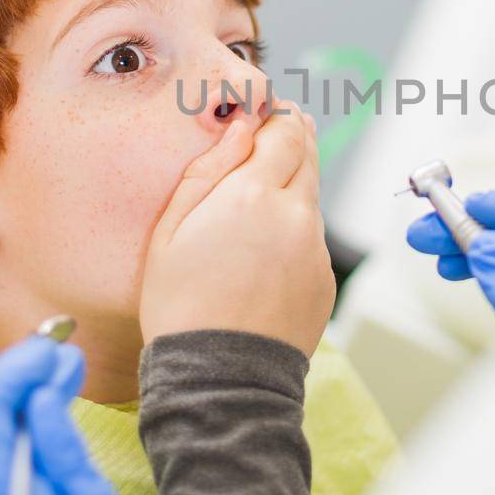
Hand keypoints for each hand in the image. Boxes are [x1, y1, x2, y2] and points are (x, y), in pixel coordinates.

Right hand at [141, 99, 333, 355]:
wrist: (219, 377)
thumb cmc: (181, 305)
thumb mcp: (170, 231)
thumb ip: (208, 169)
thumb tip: (241, 127)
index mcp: (254, 195)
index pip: (285, 130)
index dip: (274, 118)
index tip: (259, 119)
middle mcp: (295, 215)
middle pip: (308, 154)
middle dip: (291, 140)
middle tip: (269, 139)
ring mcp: (315, 248)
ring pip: (312, 197)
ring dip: (292, 187)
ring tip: (257, 204)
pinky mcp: (324, 278)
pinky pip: (312, 238)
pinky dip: (295, 231)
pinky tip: (263, 253)